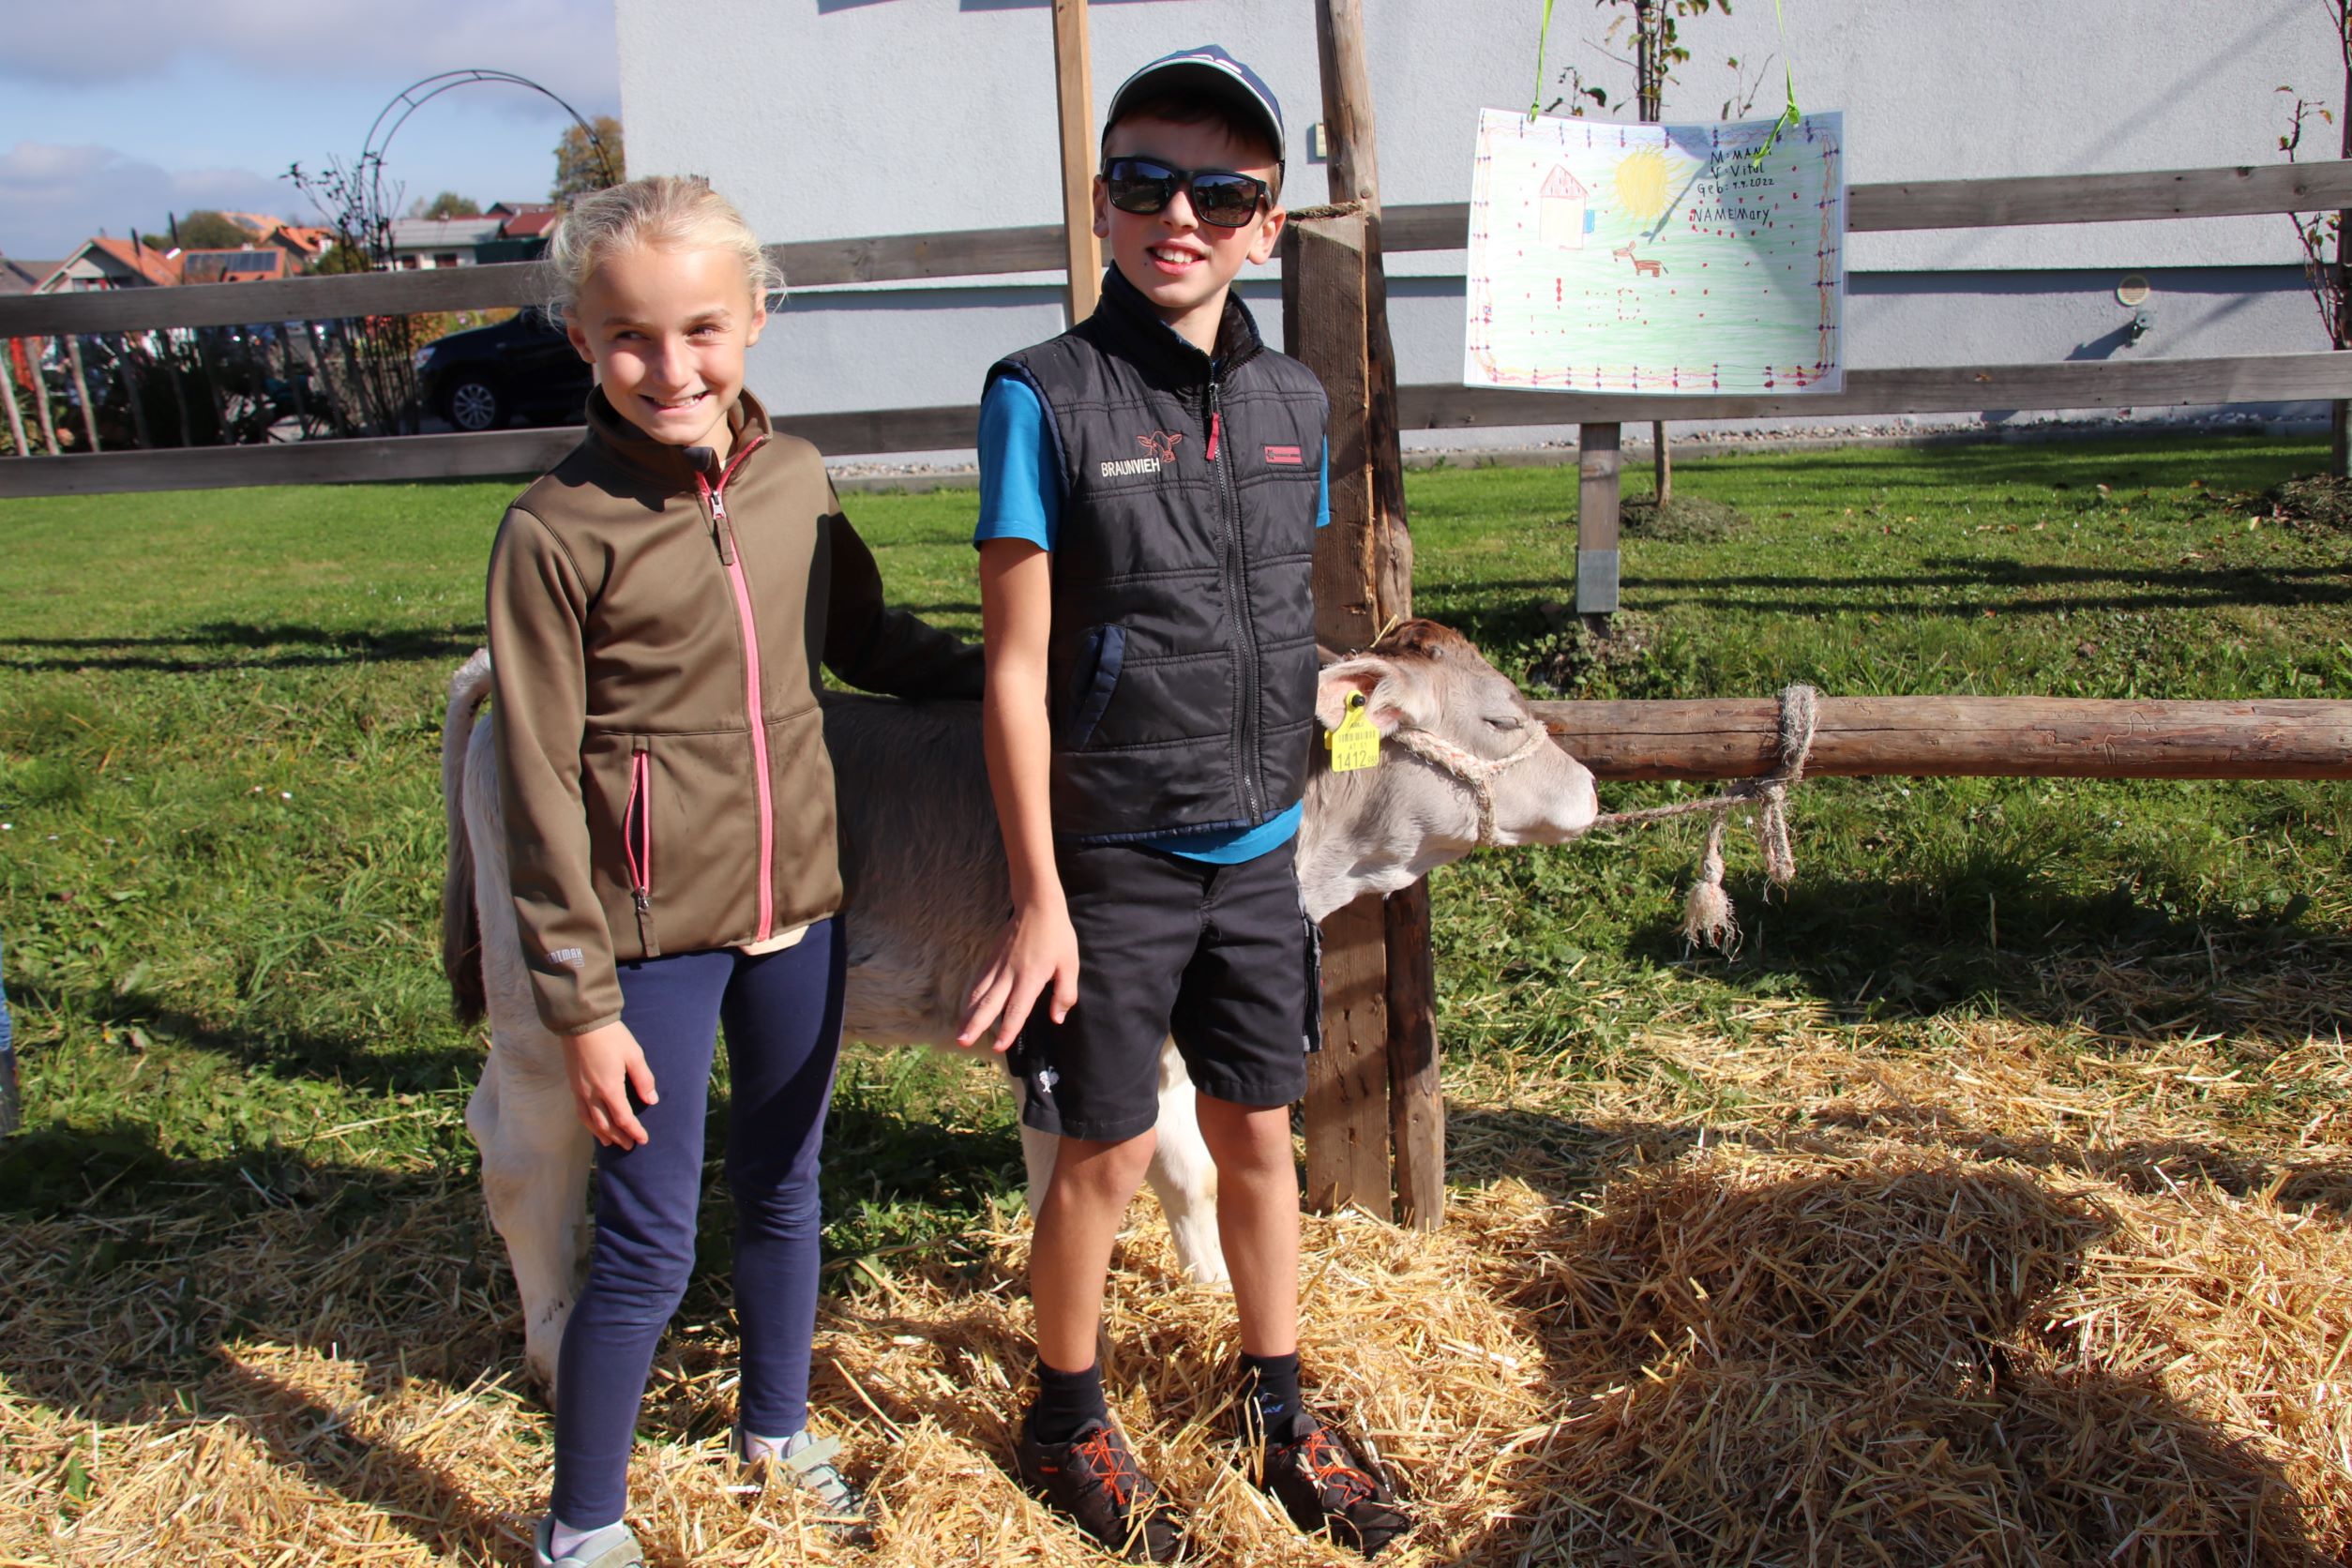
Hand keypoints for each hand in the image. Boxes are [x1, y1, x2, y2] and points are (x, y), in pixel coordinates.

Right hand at [563, 1020, 657, 1147]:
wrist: (582, 1022)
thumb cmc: (611, 1037)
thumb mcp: (634, 1055)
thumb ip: (643, 1079)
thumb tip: (651, 1100)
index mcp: (610, 1088)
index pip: (623, 1119)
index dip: (634, 1131)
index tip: (643, 1140)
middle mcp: (592, 1094)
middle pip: (606, 1124)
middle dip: (619, 1137)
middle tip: (630, 1146)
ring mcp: (580, 1091)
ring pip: (590, 1121)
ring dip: (602, 1134)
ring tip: (611, 1143)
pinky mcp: (573, 1085)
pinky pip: (580, 1111)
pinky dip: (588, 1123)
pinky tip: (593, 1124)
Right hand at [956, 899, 1079, 1053]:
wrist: (1037, 905)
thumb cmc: (1057, 936)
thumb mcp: (1070, 965)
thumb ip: (1065, 994)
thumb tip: (1057, 1018)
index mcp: (1031, 977)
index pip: (1017, 1009)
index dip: (1008, 1029)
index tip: (999, 1047)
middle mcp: (1010, 974)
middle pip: (990, 1004)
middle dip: (975, 1025)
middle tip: (963, 1043)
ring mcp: (998, 965)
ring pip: (979, 994)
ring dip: (968, 1015)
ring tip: (960, 1034)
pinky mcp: (992, 958)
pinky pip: (979, 982)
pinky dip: (971, 998)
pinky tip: (966, 1010)